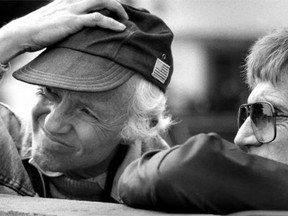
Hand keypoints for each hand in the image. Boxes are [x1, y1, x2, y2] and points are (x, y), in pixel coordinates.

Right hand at [2, 0, 127, 52]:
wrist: (23, 33)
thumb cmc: (38, 30)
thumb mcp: (55, 21)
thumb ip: (68, 21)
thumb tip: (77, 30)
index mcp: (68, 0)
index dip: (105, 2)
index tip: (115, 11)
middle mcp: (72, 1)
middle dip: (115, 4)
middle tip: (124, 15)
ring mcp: (73, 9)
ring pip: (102, 2)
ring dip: (117, 10)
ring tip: (126, 20)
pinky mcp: (73, 20)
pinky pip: (97, 19)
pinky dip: (111, 23)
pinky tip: (120, 29)